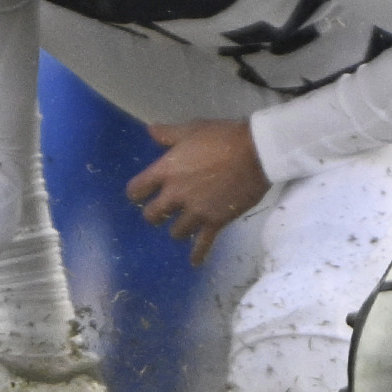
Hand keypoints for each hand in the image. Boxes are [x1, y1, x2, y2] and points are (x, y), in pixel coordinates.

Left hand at [126, 119, 267, 265]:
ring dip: (178, 229)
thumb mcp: (191, 129)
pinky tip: (195, 262)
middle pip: (153, 215)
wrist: (255, 153)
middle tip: (161, 211)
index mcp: (167, 170)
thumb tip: (150, 130)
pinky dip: (198, 255)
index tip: (139, 194)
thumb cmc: (221, 137)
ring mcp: (196, 211)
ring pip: (176, 232)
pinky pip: (202, 244)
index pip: (137, 189)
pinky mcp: (215, 222)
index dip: (136, 193)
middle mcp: (176, 194)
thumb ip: (168, 134)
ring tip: (183, 226)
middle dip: (155, 215)